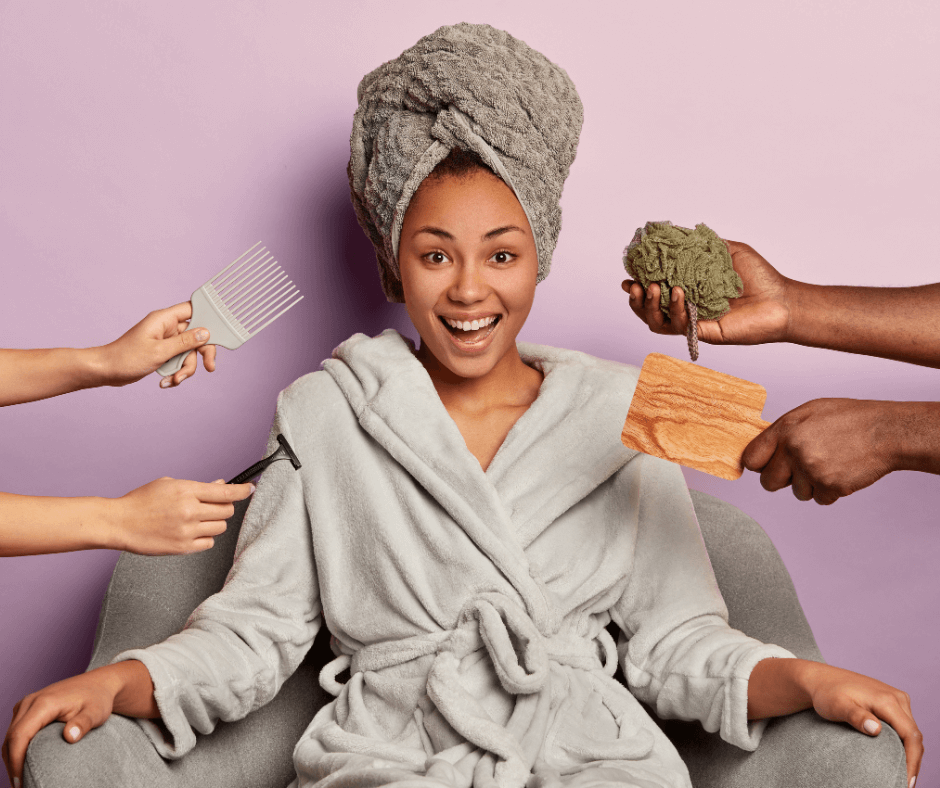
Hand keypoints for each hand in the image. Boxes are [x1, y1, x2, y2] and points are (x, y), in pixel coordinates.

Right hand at [3, 668, 119, 786]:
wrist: (99, 683)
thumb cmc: (98, 699)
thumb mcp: (96, 712)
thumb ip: (83, 724)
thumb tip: (70, 737)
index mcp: (44, 703)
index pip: (19, 736)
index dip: (16, 761)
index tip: (21, 782)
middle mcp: (31, 701)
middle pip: (11, 738)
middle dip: (12, 764)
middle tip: (21, 786)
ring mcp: (27, 704)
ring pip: (10, 736)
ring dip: (12, 758)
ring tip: (22, 779)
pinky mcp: (28, 709)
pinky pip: (16, 731)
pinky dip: (16, 748)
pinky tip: (24, 763)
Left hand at [96, 302, 216, 388]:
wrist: (106, 371)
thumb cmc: (126, 358)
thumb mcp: (160, 351)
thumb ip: (185, 342)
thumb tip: (206, 333)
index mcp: (164, 319)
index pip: (193, 310)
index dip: (208, 318)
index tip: (219, 332)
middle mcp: (167, 328)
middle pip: (196, 336)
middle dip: (201, 354)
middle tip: (209, 367)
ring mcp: (165, 341)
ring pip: (188, 352)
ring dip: (185, 369)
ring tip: (174, 380)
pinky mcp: (162, 353)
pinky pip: (178, 360)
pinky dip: (176, 372)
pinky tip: (167, 381)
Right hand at [109, 477, 253, 553]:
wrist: (119, 523)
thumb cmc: (142, 501)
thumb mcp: (169, 484)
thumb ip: (197, 487)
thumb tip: (220, 486)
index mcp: (187, 490)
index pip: (226, 492)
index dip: (242, 490)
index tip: (250, 488)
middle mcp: (190, 511)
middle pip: (227, 511)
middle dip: (224, 507)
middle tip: (213, 506)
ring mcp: (187, 531)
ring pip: (220, 527)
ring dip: (214, 522)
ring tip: (197, 519)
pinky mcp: (183, 548)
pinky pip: (209, 543)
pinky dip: (205, 537)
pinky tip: (192, 532)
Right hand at [622, 240, 792, 344]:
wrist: (781, 300)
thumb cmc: (759, 277)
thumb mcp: (728, 250)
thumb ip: (702, 244)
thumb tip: (676, 233)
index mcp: (688, 290)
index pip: (655, 291)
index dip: (639, 285)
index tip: (629, 276)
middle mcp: (687, 309)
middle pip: (649, 311)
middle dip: (637, 299)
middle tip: (637, 285)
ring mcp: (694, 322)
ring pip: (658, 323)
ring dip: (650, 306)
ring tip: (654, 288)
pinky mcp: (703, 333)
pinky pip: (681, 326)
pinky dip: (677, 310)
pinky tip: (680, 294)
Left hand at [742, 399, 898, 504]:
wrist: (885, 431)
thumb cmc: (849, 419)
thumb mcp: (809, 412)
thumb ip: (782, 430)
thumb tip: (762, 448)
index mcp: (785, 430)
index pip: (751, 458)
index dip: (758, 465)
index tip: (764, 466)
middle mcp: (794, 450)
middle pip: (768, 483)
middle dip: (781, 480)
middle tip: (799, 469)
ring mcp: (811, 470)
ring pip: (796, 493)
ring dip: (810, 484)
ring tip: (829, 463)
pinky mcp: (830, 486)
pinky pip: (819, 499)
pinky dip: (829, 491)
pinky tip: (840, 472)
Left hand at [805, 663, 922, 785]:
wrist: (821, 680)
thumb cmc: (827, 693)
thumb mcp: (838, 706)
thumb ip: (856, 717)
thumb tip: (876, 729)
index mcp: (888, 700)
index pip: (910, 735)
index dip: (912, 760)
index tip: (906, 782)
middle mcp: (897, 698)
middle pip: (914, 735)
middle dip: (913, 761)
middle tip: (904, 784)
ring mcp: (896, 699)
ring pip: (911, 731)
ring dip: (910, 753)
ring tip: (902, 774)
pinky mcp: (892, 703)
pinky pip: (904, 726)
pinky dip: (904, 744)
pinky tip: (896, 757)